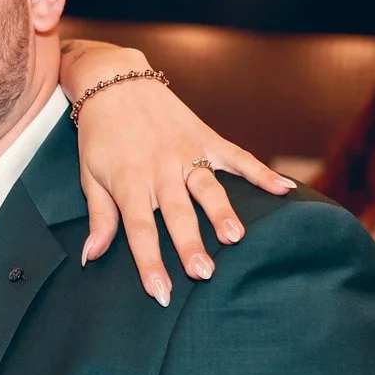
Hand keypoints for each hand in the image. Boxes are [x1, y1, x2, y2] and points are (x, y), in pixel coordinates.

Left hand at [67, 53, 294, 305]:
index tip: (160, 292)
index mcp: (129, 183)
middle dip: (189, 243)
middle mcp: (160, 169)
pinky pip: (237, 158)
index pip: (140, 229)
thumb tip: (90, 257)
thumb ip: (100, 217)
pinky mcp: (206, 138)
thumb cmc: (100, 136)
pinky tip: (285, 189)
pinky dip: (261, 173)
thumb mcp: (90, 176)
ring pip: (208, 187)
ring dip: (222, 212)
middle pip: (177, 212)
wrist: (115, 81)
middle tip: (203, 272)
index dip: (149, 262)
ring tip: (235, 238)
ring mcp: (186, 153)